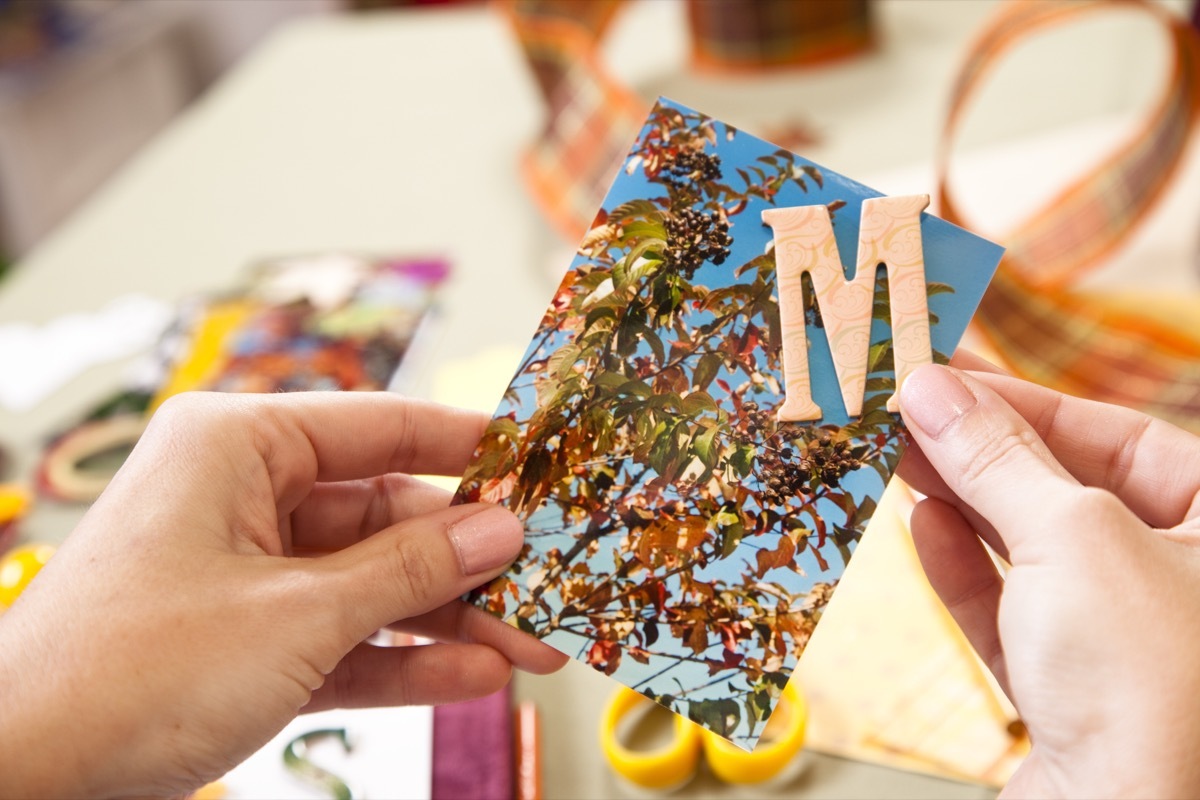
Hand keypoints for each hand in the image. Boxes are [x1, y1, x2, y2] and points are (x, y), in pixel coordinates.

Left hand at [0, 392, 566, 797]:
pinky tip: (471, 676)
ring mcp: (247, 573)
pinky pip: (345, 637)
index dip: (467, 446)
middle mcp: (244, 498)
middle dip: (469, 560)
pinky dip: (403, 659)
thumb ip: (408, 570)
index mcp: (238, 446)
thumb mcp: (296, 614)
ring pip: (373, 582)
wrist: (20, 781)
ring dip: (449, 618)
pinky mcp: (248, 641)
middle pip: (388, 515)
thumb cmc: (126, 671)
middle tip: (546, 581)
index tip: (538, 463)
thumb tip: (499, 531)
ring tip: (530, 644)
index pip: (381, 426)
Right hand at [897, 354, 1199, 798]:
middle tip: (901, 404)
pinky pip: (1009, 612)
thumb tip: (931, 387)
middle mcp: (1178, 579)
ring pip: (1027, 547)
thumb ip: (995, 458)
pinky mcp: (1067, 691)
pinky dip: (961, 569)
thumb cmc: (1151, 684)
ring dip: (955, 500)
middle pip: (1061, 487)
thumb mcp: (1069, 536)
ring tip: (891, 451)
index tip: (942, 369)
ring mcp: (1122, 640)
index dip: (1021, 398)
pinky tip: (920, 525)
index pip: (1114, 435)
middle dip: (977, 447)